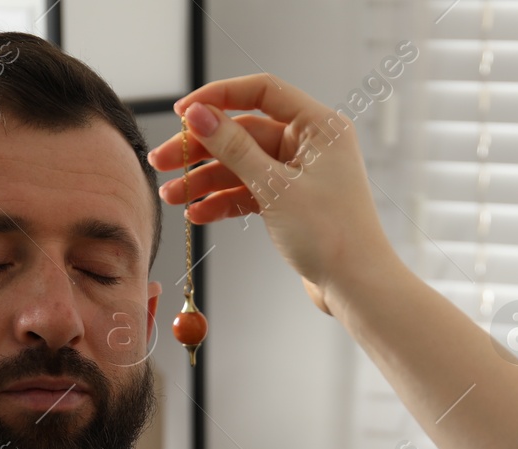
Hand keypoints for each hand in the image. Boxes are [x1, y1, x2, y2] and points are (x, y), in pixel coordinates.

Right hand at [147, 75, 396, 316]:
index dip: (218, 97)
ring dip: (205, 181)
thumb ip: (233, 148)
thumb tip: (198, 114)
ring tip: (172, 197)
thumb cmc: (331, 235)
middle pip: (244, 133)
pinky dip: (224, 202)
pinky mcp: (292, 202)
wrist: (357, 287)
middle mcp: (311, 145)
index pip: (262, 92)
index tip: (181, 112)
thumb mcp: (274, 187)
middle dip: (201, 149)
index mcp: (318, 127)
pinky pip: (250, 191)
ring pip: (242, 166)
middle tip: (161, 162)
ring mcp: (300, 174)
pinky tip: (197, 215)